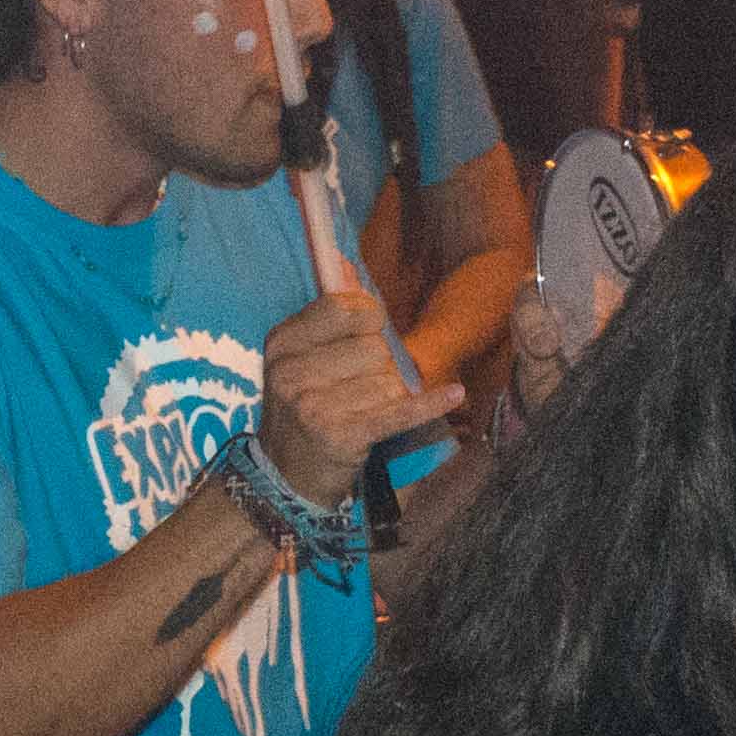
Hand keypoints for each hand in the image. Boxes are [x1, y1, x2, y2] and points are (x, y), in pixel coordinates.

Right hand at [251, 285, 464, 506]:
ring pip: (388, 381)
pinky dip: (428, 405)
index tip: (370, 331)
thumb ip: (329, 309)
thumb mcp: (303, 355)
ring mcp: (312, 407)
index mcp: (282, 342)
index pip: (345, 308)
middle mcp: (291, 373)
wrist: (286, 476)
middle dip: (381, 365)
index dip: (369, 318)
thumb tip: (341, 259)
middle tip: (361, 386)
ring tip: (366, 409)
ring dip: (391, 395)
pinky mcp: (338, 437)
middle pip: (373, 347)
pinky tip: (453, 396)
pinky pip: (397, 413)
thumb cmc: (305, 406)